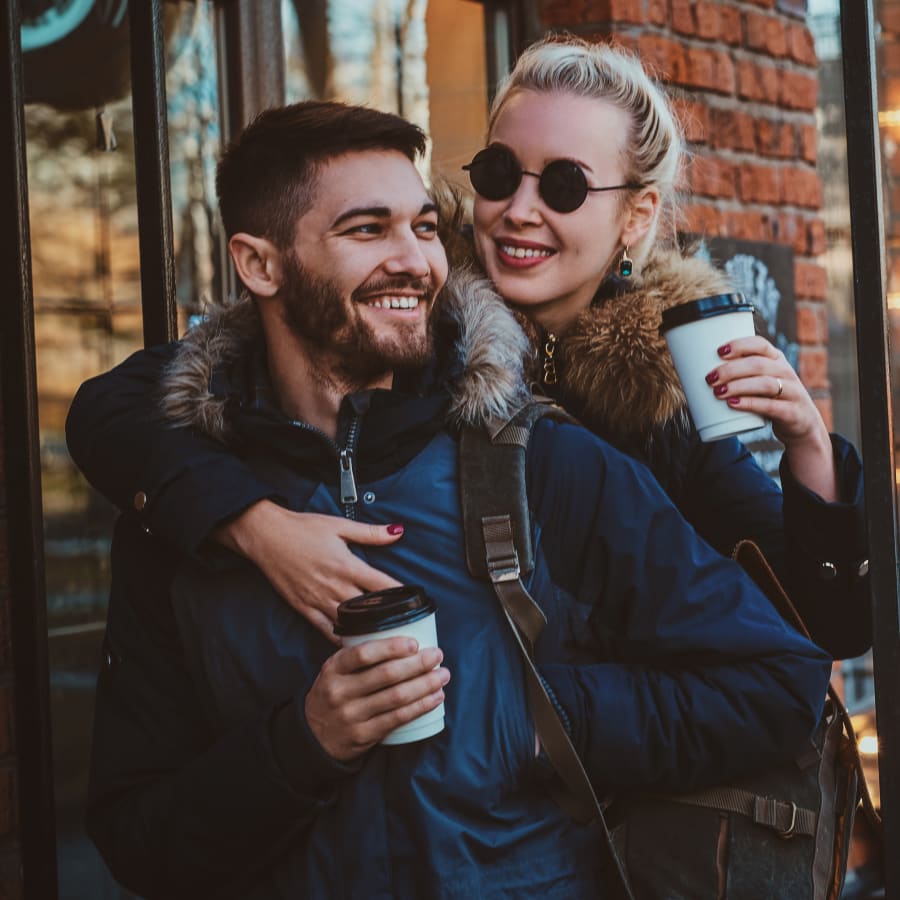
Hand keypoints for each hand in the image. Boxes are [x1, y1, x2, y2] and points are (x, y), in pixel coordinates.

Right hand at [213, 500, 403, 641]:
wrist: (266, 536)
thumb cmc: (303, 529)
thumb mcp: (340, 525)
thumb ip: (371, 533)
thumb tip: (398, 531)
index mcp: (347, 566)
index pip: (382, 585)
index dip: (402, 596)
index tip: (418, 604)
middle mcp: (334, 586)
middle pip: (369, 610)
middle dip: (389, 620)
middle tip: (407, 630)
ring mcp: (318, 600)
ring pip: (349, 624)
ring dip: (367, 633)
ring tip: (386, 644)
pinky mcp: (304, 608)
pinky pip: (326, 630)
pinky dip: (340, 639)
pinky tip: (354, 646)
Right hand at [305, 638, 449, 760]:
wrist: (312, 737)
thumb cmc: (333, 694)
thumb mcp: (334, 671)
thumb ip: (358, 656)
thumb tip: (401, 636)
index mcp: (333, 668)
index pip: (363, 654)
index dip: (391, 647)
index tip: (414, 643)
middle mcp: (340, 691)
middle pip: (386, 675)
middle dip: (418, 664)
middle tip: (437, 656)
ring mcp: (351, 715)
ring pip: (396, 697)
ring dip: (425, 685)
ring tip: (442, 676)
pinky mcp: (363, 735)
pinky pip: (397, 718)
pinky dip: (420, 707)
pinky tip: (435, 698)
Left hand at [706, 336, 837, 499]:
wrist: (800, 424)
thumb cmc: (769, 399)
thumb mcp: (759, 381)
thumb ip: (737, 375)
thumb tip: (692, 372)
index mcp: (776, 359)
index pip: (760, 344)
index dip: (740, 345)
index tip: (719, 351)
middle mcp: (785, 372)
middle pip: (758, 365)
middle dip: (731, 370)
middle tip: (709, 378)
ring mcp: (791, 392)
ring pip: (765, 384)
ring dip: (738, 386)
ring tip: (717, 392)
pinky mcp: (792, 412)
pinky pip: (771, 406)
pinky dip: (750, 404)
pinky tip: (733, 404)